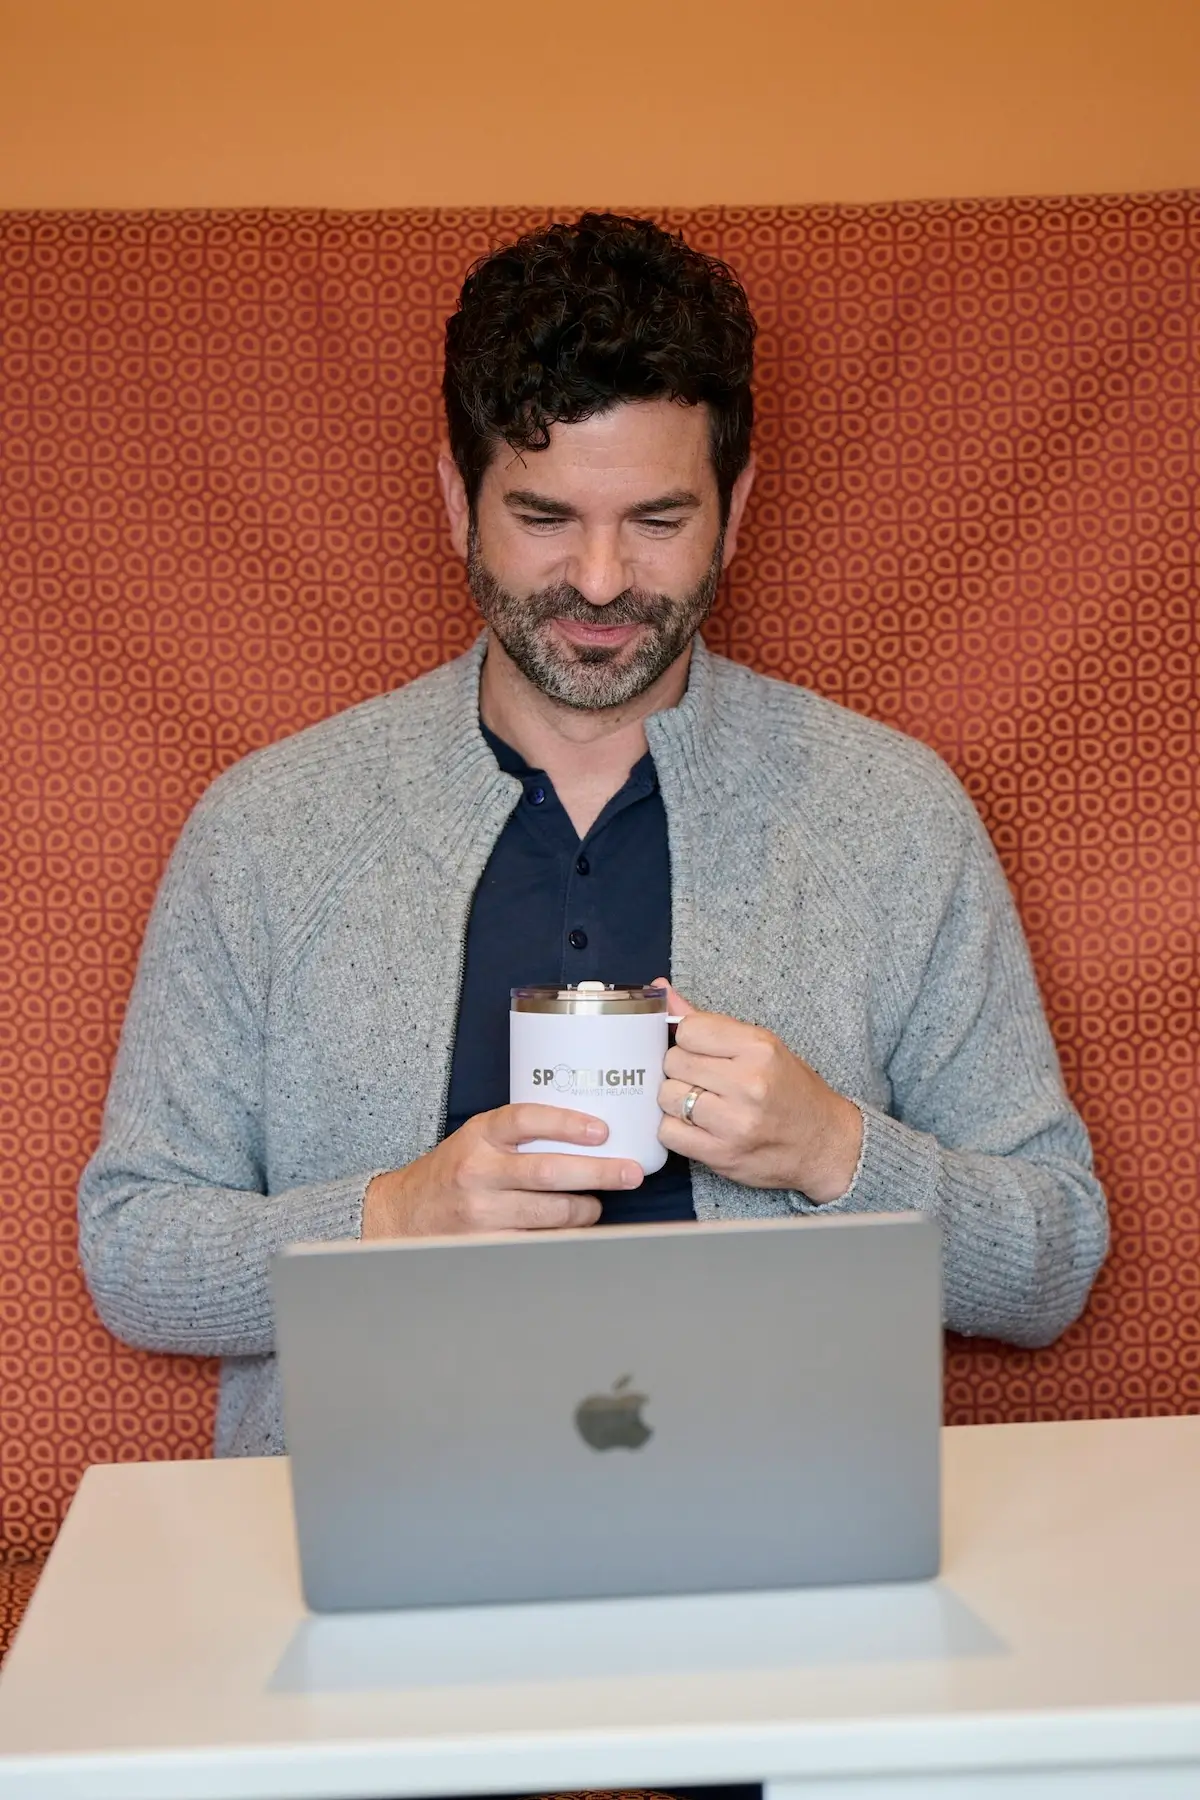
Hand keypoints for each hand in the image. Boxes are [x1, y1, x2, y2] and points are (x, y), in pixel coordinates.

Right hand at [361, 1104, 642, 1238]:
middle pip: (550, 1171)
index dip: (567, 1123)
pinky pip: (539, 1241)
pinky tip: (574, 1229)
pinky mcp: (487, 1243)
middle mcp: (479, 1171)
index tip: (601, 1131)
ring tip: (594, 1204)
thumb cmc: (454, 1171)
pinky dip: (564, 1235)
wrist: (403, 1215)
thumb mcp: (477, 1139)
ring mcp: (483, 1211)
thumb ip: (519, 1135)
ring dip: (585, 1208)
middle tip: (629, 1173)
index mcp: (480, 1135)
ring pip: (551, 1212)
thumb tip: (589, 1135)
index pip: (526, 1119)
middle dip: (599, 1173)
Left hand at [652, 980, 862, 1203]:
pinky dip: (676, 1130)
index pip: (688, 1030)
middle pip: (673, 1062)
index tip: (701, 1052)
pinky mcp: (722, 1154)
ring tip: (701, 1104)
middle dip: (681, 1070)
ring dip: (676, 1100)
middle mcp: (747, 1082)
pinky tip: (697, 1127)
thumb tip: (661, 990)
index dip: (688, 1040)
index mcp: (758, 1048)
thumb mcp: (762, 1047)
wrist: (825, 1144)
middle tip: (703, 1080)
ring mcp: (734, 1121)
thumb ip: (709, 1022)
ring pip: (666, 1097)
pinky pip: (669, 1133)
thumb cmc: (792, 1091)